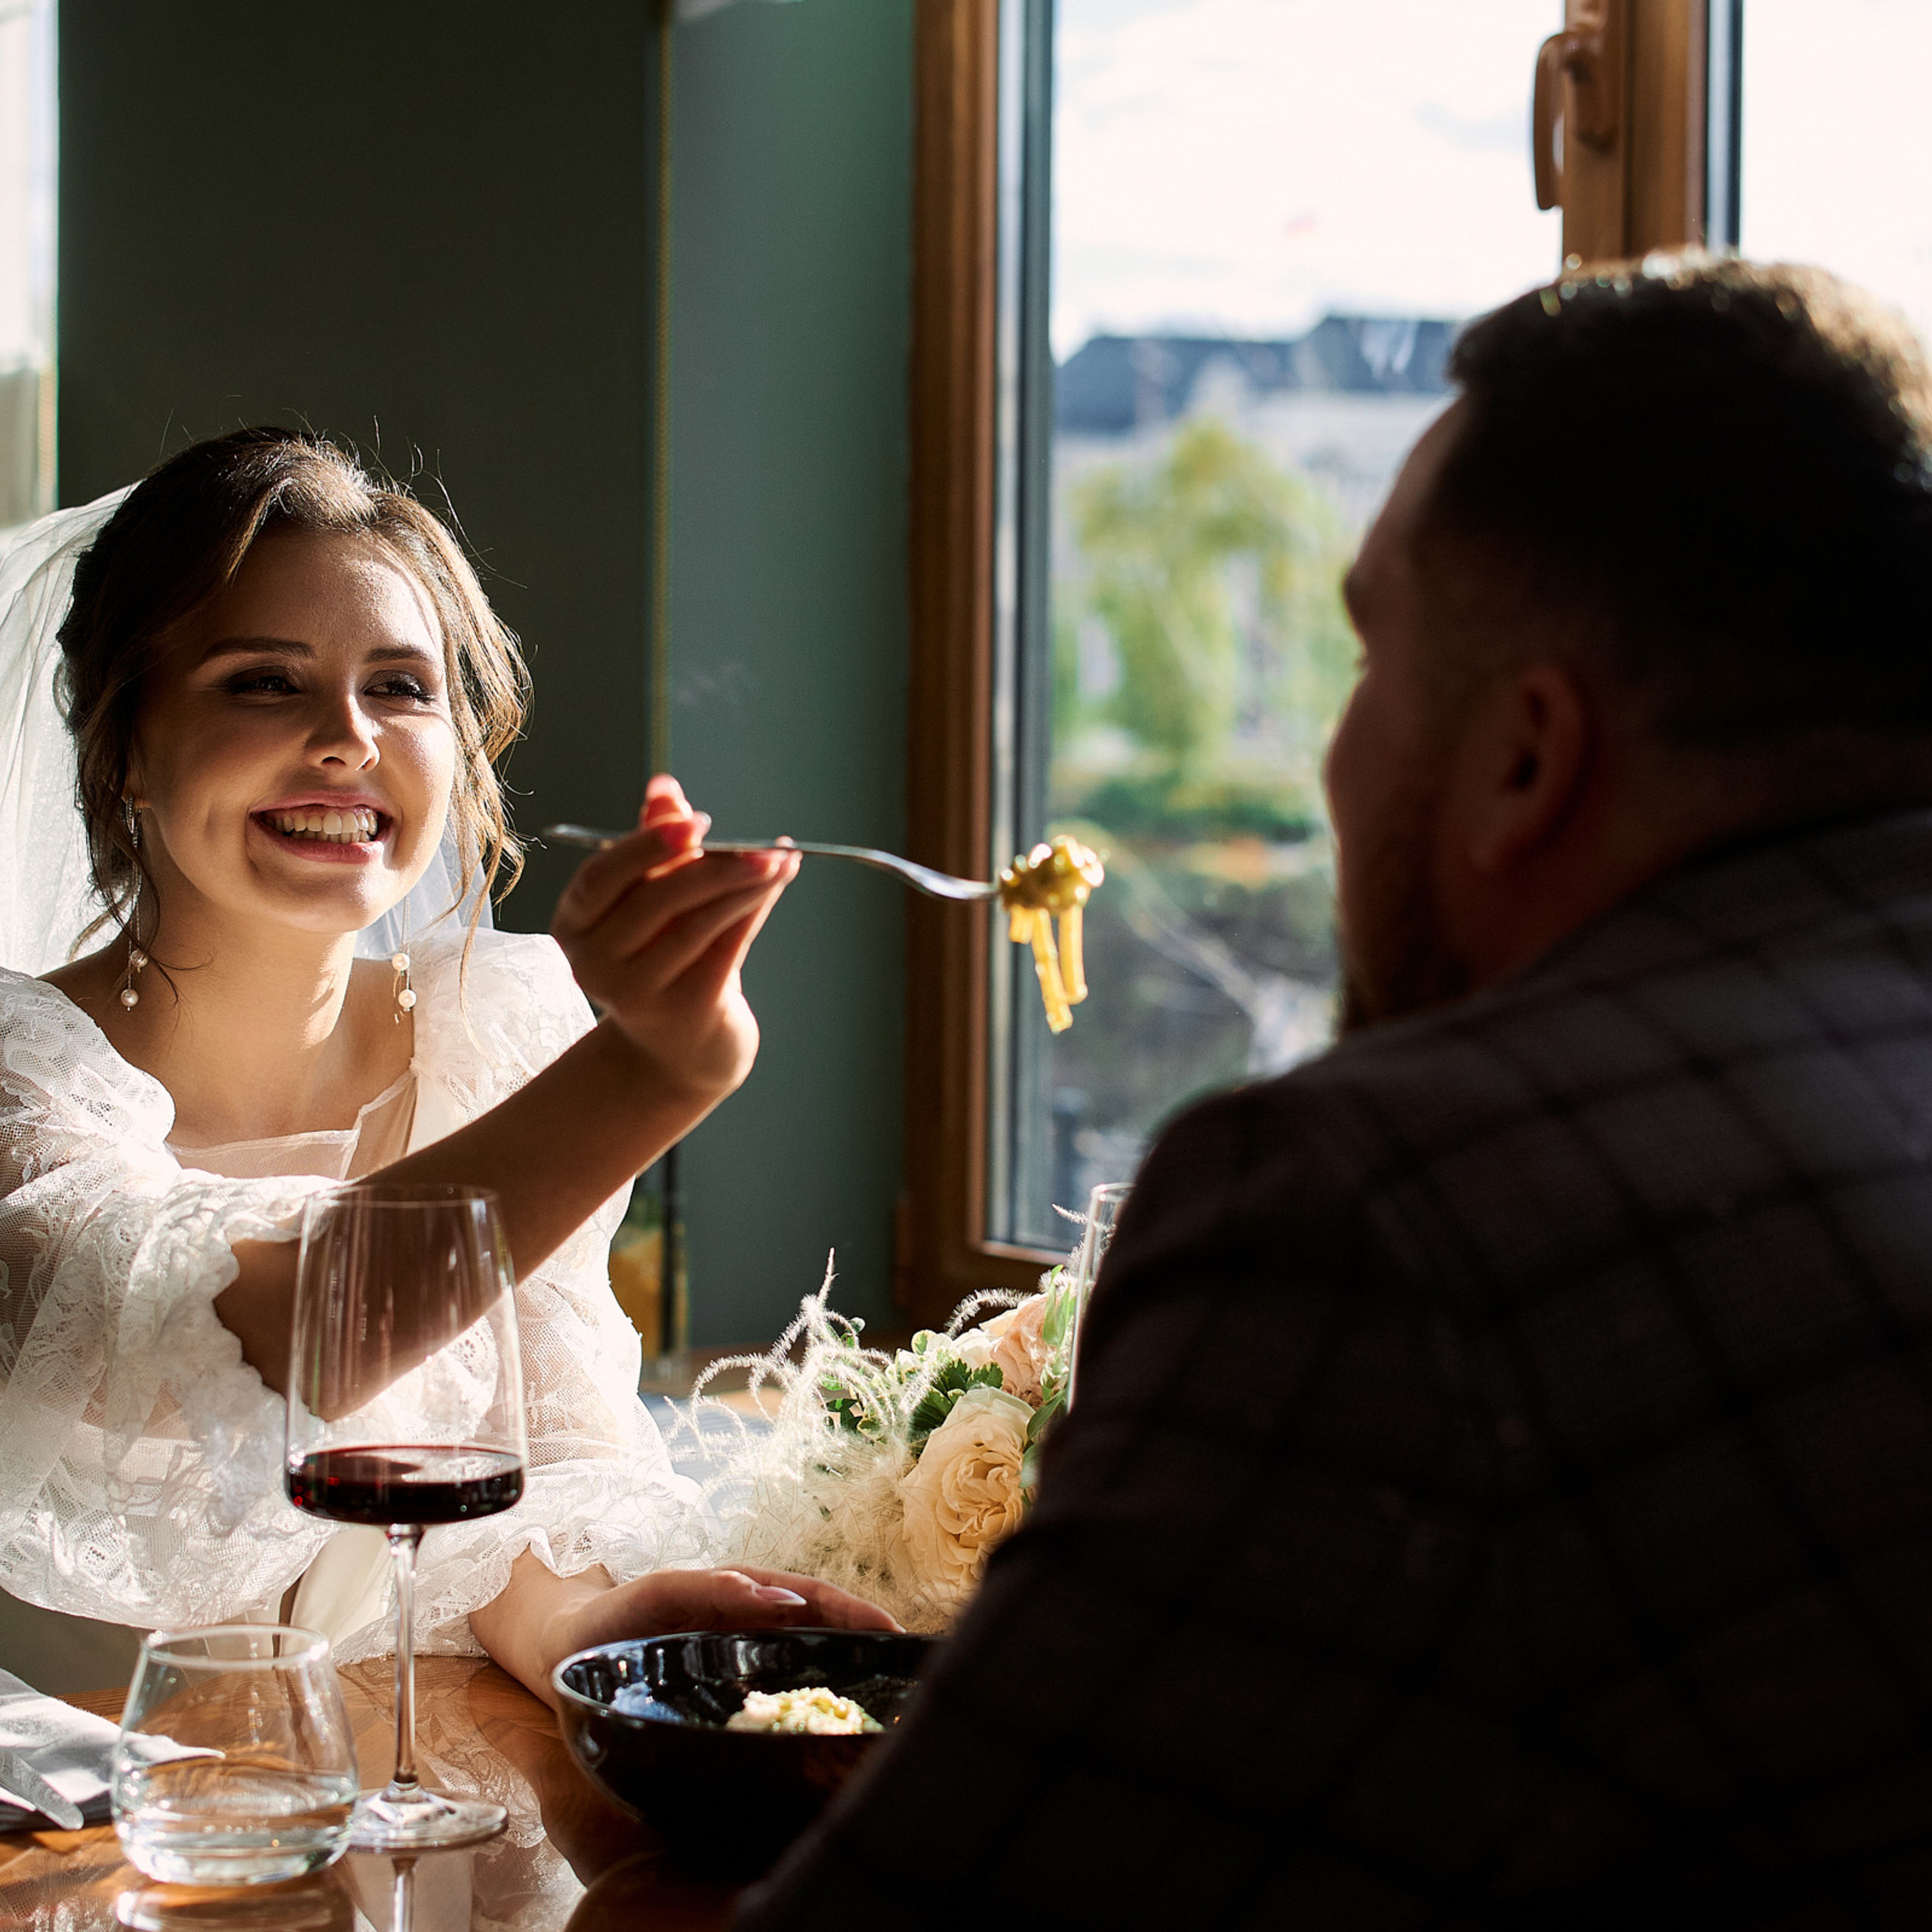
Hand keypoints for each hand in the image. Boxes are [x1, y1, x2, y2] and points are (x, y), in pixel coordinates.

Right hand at [542, 1565, 902, 1691]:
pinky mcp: (665, 1588)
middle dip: (848, 1612)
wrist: (572, 1642)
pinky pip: (700, 1586)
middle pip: (802, 1600)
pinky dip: (731, 1589)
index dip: (856, 1625)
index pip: (814, 1621)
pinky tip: (757, 1595)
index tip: (899, 1642)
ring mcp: (702, 1595)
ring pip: (762, 1589)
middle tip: (889, 1628)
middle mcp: (733, 1603)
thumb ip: (744, 1671)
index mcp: (748, 1625)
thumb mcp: (697, 1672)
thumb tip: (800, 1685)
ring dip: (804, 1599)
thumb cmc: (641, 1660)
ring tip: (843, 1611)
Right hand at [550, 775, 798, 1108]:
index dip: (647, 845)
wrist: (679, 1048)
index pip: (602, 876)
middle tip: (757, 844)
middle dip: (712, 865)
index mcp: (573, 924)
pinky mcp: (680, 1012)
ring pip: (696, 925)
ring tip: (780, 858)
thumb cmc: (664, 955)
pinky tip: (780, 880)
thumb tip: (664, 787)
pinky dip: (755, 909)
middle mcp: (592, 963)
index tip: (696, 821)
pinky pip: (725, 948)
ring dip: (745, 886)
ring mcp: (633, 994)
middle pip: (654, 901)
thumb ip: (657, 843)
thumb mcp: (653, 898)